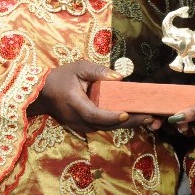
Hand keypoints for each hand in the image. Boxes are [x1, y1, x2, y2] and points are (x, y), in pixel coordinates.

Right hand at [27, 60, 155, 133]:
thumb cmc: (62, 77)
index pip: (94, 114)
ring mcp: (81, 126)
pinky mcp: (86, 126)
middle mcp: (78, 120)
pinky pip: (106, 126)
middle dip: (130, 122)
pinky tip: (138, 119)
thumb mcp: (78, 67)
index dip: (110, 116)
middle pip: (107, 125)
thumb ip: (98, 71)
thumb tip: (120, 77)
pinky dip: (121, 123)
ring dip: (129, 124)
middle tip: (151, 118)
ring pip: (108, 127)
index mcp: (75, 104)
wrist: (43, 94)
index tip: (125, 113)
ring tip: (151, 119)